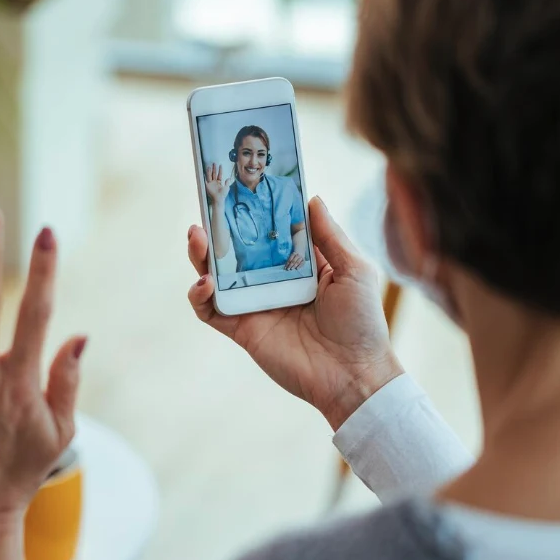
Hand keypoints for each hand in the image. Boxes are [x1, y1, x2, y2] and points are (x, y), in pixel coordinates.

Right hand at [187, 196, 402, 429]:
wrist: (354, 374)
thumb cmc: (363, 323)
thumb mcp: (354, 270)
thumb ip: (329, 236)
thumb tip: (311, 198)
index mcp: (298, 264)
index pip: (269, 230)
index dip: (253, 210)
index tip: (240, 185)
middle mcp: (272, 281)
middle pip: (235, 249)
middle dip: (217, 227)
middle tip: (207, 205)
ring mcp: (254, 305)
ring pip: (216, 275)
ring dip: (201, 255)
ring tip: (197, 236)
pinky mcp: (242, 329)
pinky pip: (210, 310)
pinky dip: (199, 296)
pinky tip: (204, 283)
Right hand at [205, 163, 232, 204]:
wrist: (218, 199)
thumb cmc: (222, 195)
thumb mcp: (227, 188)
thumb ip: (227, 183)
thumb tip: (229, 178)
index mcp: (219, 182)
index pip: (219, 174)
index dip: (220, 170)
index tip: (220, 165)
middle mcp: (214, 182)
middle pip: (214, 174)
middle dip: (214, 169)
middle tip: (214, 163)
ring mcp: (211, 183)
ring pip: (210, 175)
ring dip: (209, 171)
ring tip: (209, 166)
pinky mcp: (207, 185)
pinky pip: (206, 179)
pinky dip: (205, 176)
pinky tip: (205, 172)